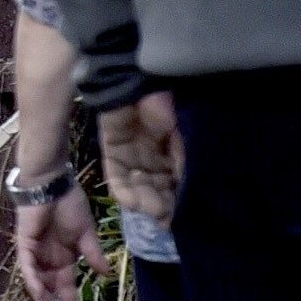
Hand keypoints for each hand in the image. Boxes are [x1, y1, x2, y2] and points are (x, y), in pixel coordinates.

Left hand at [13, 182, 95, 300]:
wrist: (53, 184)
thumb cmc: (70, 205)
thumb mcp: (86, 233)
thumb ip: (93, 254)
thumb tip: (106, 273)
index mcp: (64, 258)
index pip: (66, 287)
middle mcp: (48, 260)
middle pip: (50, 290)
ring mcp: (35, 254)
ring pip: (36, 283)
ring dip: (43, 300)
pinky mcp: (24, 244)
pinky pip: (27, 267)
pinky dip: (33, 279)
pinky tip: (39, 292)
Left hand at [97, 91, 182, 228]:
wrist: (137, 81)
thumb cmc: (167, 105)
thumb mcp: (183, 138)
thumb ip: (184, 165)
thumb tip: (186, 196)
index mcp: (174, 155)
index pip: (177, 186)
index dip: (178, 204)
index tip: (181, 220)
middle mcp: (154, 160)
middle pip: (157, 191)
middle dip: (161, 206)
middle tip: (165, 219)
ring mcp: (134, 157)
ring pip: (138, 188)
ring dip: (145, 201)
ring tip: (152, 210)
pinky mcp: (113, 153)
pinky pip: (117, 179)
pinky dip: (125, 192)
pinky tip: (133, 201)